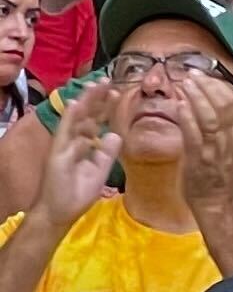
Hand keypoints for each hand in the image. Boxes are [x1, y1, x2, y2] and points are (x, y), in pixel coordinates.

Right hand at [37, 78, 117, 218]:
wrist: (60, 211)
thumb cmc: (77, 191)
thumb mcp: (100, 170)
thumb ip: (107, 152)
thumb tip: (115, 134)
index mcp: (84, 144)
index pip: (95, 121)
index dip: (105, 107)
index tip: (116, 91)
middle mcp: (73, 141)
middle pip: (86, 115)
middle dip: (96, 98)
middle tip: (106, 79)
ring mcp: (64, 146)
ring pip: (75, 119)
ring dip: (85, 102)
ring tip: (94, 85)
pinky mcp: (57, 153)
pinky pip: (65, 133)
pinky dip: (70, 119)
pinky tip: (77, 105)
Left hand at [164, 69, 232, 217]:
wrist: (218, 204)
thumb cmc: (218, 177)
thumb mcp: (227, 149)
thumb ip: (223, 129)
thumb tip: (215, 108)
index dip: (220, 87)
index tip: (205, 75)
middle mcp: (229, 140)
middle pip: (224, 106)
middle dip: (208, 87)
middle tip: (192, 73)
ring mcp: (215, 150)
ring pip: (211, 117)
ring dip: (197, 97)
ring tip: (185, 83)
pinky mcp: (200, 160)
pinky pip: (196, 135)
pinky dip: (188, 118)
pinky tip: (179, 105)